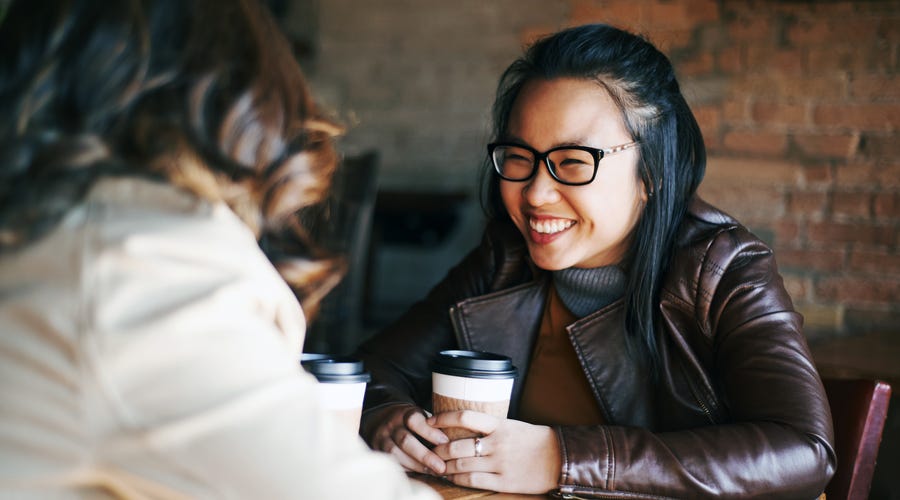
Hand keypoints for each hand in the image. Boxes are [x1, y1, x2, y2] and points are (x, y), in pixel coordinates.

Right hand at [363, 404, 448, 474]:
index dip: (429, 432)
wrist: (381, 419)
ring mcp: (382, 438)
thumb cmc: (408, 420)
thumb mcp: (419, 415)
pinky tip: (421, 472)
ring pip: (396, 454)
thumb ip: (432, 425)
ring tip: (433, 472)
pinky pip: (392, 461)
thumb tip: (454, 442)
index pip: (414, 420)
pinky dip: (407, 469)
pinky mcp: (378, 450)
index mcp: (404, 413)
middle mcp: (391, 425)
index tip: (445, 442)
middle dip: (425, 456)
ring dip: (416, 466)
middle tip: (441, 466)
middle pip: (405, 440)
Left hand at [427, 410, 560, 493]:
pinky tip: (452, 478)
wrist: (560, 458)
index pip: (465, 416)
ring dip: (445, 466)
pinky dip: (459, 480)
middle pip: (458, 446)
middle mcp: (498, 443)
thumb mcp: (512, 426)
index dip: (443, 418)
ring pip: (463, 465)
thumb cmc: (534, 440)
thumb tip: (464, 426)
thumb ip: (490, 426)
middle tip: (428, 450)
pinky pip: (474, 481)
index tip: (429, 421)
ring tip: (436, 466)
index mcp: (500, 425)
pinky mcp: (504, 481)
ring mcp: (500, 464)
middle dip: (438, 450)